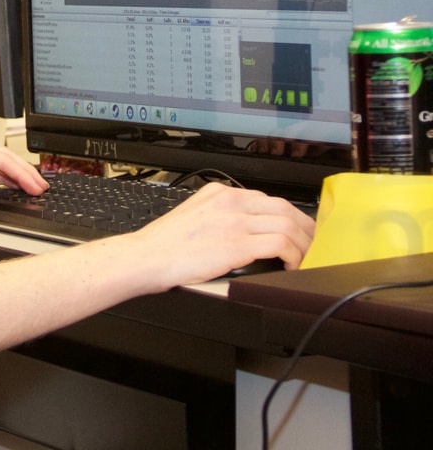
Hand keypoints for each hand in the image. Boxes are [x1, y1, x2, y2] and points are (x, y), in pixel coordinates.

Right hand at [130, 182, 315, 287]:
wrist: (147, 257)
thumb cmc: (165, 244)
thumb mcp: (193, 215)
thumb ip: (219, 214)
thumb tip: (245, 228)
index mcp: (219, 193)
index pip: (267, 198)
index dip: (290, 216)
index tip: (297, 230)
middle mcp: (229, 201)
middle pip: (284, 207)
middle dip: (305, 228)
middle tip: (312, 244)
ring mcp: (234, 221)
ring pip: (288, 224)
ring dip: (304, 244)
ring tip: (305, 259)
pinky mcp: (237, 244)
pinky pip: (281, 244)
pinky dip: (294, 256)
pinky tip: (291, 266)